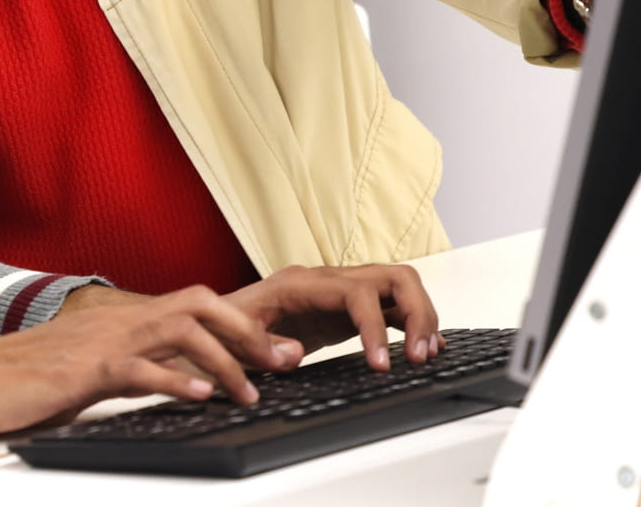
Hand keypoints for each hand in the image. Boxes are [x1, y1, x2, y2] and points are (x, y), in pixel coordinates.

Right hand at [0, 285, 301, 437]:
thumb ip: (128, 368)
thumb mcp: (87, 372)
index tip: (278, 349)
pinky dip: (174, 380)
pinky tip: (200, 397)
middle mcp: (117, 320)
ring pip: (179, 331)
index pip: (193, 306)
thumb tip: (172, 384)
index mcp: (120, 320)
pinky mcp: (82, 369)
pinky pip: (137, 367)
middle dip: (248, 332)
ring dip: (224, 361)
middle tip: (285, 361)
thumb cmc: (21, 381)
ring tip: (252, 390)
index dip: (240, 324)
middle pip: (200, 305)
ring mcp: (100, 341)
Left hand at [224, 263, 442, 369]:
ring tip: (424, 356)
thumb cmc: (221, 326)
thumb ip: (257, 344)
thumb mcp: (229, 337)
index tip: (382, 364)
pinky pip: (394, 307)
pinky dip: (413, 324)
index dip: (374, 327)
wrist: (216, 320)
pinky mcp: (349, 308)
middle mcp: (328, 280)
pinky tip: (422, 350)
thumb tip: (293, 353)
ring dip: (422, 317)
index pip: (355, 292)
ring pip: (400, 286)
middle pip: (392, 277)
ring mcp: (343, 291)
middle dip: (416, 314)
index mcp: (300, 284)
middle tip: (418, 357)